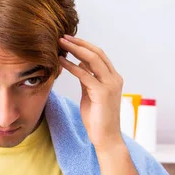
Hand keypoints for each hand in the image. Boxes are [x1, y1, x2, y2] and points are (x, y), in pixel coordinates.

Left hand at [58, 35, 123, 151]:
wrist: (106, 137)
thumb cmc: (97, 118)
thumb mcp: (90, 93)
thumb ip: (87, 78)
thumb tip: (80, 63)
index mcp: (113, 78)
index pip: (99, 54)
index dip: (84, 45)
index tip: (69, 39)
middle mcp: (114, 78)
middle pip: (96, 53)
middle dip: (79, 43)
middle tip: (63, 36)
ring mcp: (110, 85)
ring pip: (92, 60)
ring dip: (75, 49)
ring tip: (60, 43)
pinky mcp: (102, 93)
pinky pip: (84, 75)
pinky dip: (71, 66)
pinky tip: (61, 61)